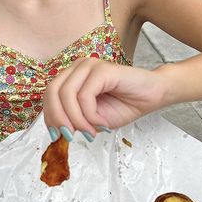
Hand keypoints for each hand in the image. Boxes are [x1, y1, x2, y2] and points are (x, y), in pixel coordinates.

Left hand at [43, 58, 168, 138]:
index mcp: (72, 76)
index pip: (49, 94)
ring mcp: (89, 65)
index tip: (56, 136)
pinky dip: (90, 115)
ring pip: (67, 95)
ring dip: (76, 120)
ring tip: (90, 132)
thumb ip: (72, 119)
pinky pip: (85, 96)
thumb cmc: (123, 105)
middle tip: (70, 136)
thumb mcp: (91, 118)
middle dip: (58, 118)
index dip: (49, 116)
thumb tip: (56, 131)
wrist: (152, 97)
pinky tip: (102, 124)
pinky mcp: (102, 69)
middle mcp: (78, 67)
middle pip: (52, 92)